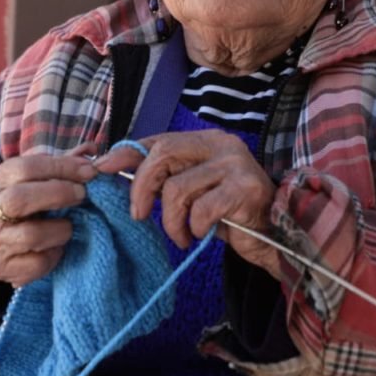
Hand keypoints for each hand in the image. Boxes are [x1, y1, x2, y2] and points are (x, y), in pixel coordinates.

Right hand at [0, 144, 96, 286]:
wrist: (14, 246)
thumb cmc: (36, 205)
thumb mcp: (48, 180)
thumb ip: (68, 163)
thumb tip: (92, 149)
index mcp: (1, 179)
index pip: (26, 167)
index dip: (61, 167)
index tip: (89, 171)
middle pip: (19, 198)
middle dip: (57, 194)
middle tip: (82, 195)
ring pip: (30, 234)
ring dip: (60, 230)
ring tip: (69, 227)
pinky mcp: (2, 266)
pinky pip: (35, 263)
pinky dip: (53, 256)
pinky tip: (56, 249)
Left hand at [93, 132, 282, 279]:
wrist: (274, 236)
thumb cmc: (228, 214)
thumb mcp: (192, 192)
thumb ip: (165, 178)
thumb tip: (116, 170)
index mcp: (206, 140)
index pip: (158, 139)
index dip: (126, 153)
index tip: (101, 168)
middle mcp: (222, 145)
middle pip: (163, 154)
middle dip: (141, 188)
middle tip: (138, 216)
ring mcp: (235, 164)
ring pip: (177, 187)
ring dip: (171, 221)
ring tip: (181, 235)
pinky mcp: (245, 189)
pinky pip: (201, 209)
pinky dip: (194, 228)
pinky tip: (201, 235)